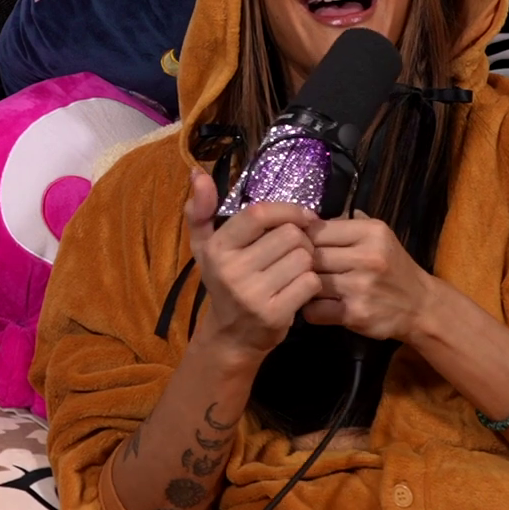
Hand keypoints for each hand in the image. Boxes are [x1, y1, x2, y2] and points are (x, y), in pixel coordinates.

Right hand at [184, 168, 319, 369]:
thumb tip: (197, 173)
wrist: (231, 337)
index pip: (259, 213)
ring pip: (304, 258)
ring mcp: (253, 294)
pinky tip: (300, 288)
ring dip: (308, 261)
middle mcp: (232, 270)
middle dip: (301, 240)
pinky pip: (310, 283)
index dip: (288, 210)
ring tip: (296, 269)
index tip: (305, 216)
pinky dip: (312, 283)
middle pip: (290, 235)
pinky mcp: (275, 314)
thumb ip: (201, 211)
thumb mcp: (205, 247)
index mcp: (217, 248)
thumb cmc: (223, 283)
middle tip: (296, 251)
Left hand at [300, 213, 434, 341]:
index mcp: (370, 232)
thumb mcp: (378, 236)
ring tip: (306, 285)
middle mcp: (367, 257)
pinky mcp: (355, 314)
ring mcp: (361, 287)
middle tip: (299, 269)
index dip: (303, 238)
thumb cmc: (393, 267)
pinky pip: (314, 310)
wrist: (421, 306)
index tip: (300, 247)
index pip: (318, 229)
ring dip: (303, 285)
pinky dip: (310, 309)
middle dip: (300, 263)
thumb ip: (346, 224)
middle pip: (311, 255)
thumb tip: (306, 217)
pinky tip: (317, 305)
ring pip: (310, 281)